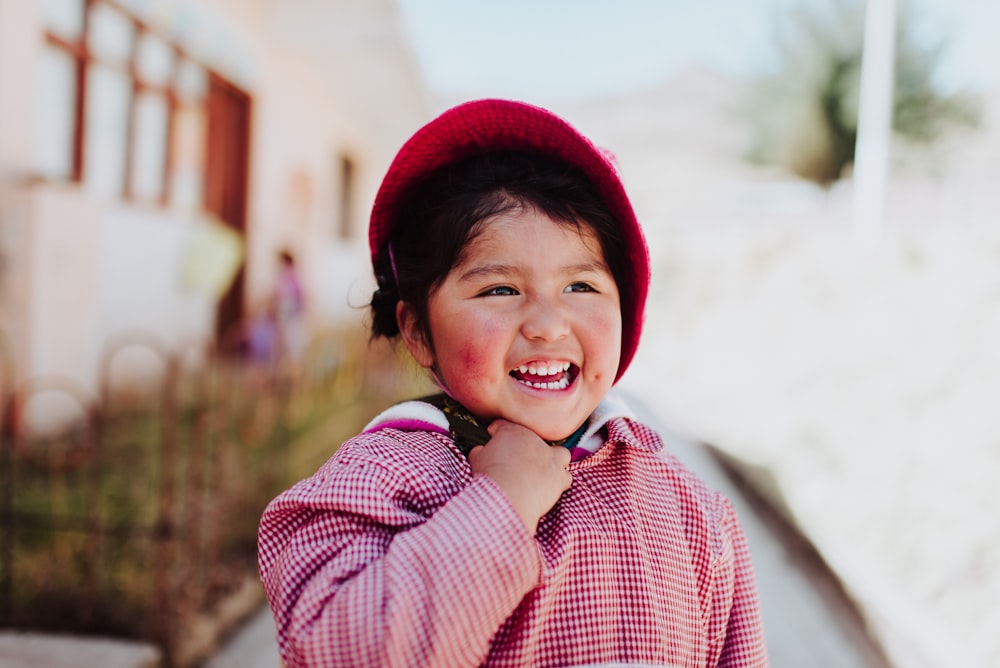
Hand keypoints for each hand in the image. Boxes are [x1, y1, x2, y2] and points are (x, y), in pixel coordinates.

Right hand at [467, 419, 571, 534]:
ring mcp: (550, 458)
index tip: (493, 437)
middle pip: (535, 439)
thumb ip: (480, 451)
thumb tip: (480, 451)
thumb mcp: (477, 459)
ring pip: (560, 454)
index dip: (496, 431)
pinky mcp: (559, 478)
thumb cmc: (491, 477)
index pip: (504, 425)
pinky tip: (550, 488)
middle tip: (519, 459)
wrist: (507, 496)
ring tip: (542, 471)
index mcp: (512, 432)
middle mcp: (535, 441)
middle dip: (528, 448)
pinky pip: (566, 477)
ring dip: (553, 461)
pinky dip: (559, 481)